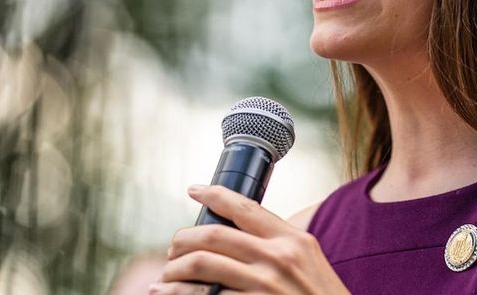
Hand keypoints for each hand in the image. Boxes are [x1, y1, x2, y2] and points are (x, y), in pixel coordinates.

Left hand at [150, 185, 349, 294]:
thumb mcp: (310, 264)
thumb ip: (282, 246)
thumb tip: (243, 233)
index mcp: (293, 241)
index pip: (245, 207)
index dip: (214, 194)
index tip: (194, 190)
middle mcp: (278, 258)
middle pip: (213, 235)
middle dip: (182, 240)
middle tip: (172, 249)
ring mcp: (264, 286)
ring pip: (202, 266)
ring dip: (174, 271)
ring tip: (165, 278)